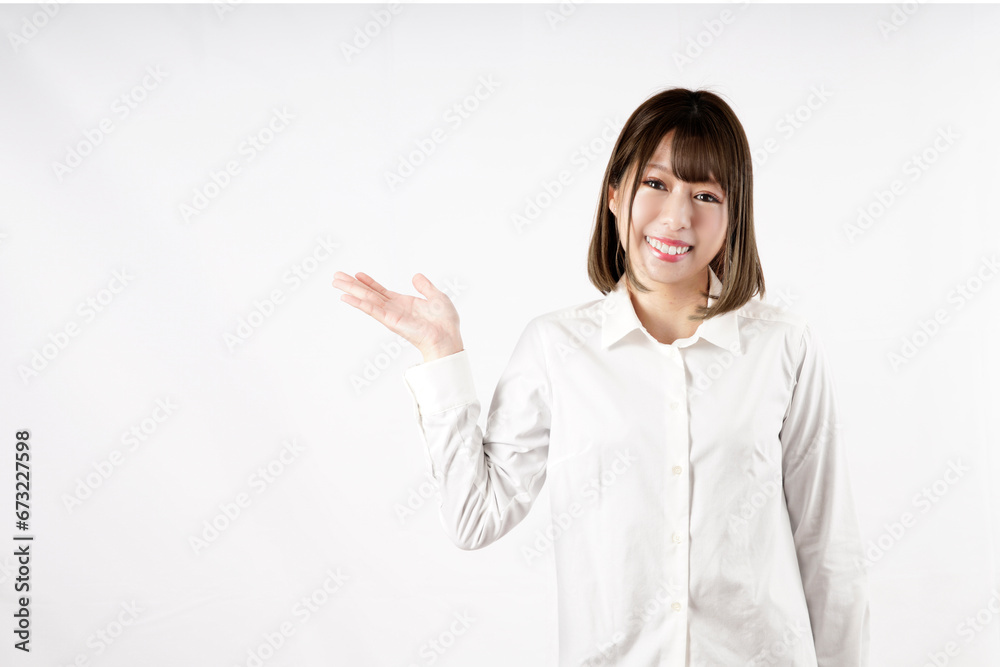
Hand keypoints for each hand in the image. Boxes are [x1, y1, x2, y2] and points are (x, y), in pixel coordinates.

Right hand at [333, 271, 463, 360]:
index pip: (381, 291)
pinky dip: (358, 303)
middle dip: (352, 285)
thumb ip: (425, 286)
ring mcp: (390, 315)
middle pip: (368, 294)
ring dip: (350, 290)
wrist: (448, 336)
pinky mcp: (390, 321)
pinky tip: (346, 297)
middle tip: (336, 276)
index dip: (369, 282)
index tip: (357, 274)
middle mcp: (393, 309)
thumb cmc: (445, 322)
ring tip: (335, 282)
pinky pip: (371, 309)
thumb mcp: (436, 296)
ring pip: (366, 299)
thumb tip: (416, 276)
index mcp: (403, 303)